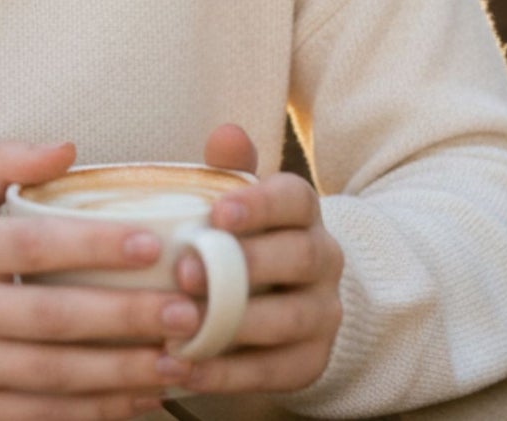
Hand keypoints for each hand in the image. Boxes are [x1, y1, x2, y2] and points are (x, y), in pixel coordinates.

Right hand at [0, 140, 201, 419]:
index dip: (94, 245)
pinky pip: (40, 418)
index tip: (152, 243)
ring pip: (53, 377)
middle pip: (51, 318)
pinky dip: (95, 412)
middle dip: (124, 317)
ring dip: (122, 372)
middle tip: (185, 309)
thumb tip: (67, 147)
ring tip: (179, 359)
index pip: (32, 245)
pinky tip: (140, 397)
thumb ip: (5, 163)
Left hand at [170, 124, 342, 395]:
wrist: (286, 292)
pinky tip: (186, 366)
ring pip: (290, 319)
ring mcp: (323, 313)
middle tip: (187, 272)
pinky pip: (274, 371)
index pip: (294, 199)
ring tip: (182, 325)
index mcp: (304, 212)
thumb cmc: (244, 232)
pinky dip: (228, 372)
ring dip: (235, 323)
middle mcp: (324, 259)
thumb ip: (231, 167)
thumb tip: (225, 134)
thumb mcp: (238, 195)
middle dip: (244, 266)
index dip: (259, 204)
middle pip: (299, 258)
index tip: (218, 212)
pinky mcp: (310, 361)